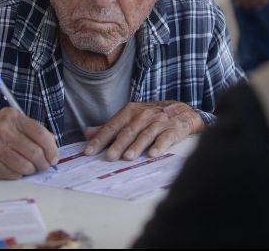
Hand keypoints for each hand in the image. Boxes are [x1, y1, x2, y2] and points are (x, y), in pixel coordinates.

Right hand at [0, 108, 58, 179]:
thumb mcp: (12, 122)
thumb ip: (32, 131)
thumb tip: (52, 150)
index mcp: (12, 117)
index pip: (40, 133)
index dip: (51, 148)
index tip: (54, 157)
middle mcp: (3, 130)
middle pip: (34, 152)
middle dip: (43, 163)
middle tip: (44, 166)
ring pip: (25, 166)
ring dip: (31, 170)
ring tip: (29, 168)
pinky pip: (13, 174)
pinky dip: (18, 175)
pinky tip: (15, 169)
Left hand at [83, 101, 204, 160]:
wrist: (181, 111)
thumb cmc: (151, 117)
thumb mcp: (130, 118)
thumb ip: (110, 127)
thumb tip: (88, 133)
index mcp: (130, 111)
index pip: (112, 126)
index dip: (100, 139)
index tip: (89, 151)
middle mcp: (144, 115)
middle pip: (128, 131)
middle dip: (117, 144)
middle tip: (108, 157)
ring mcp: (159, 122)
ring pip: (145, 135)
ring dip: (136, 146)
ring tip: (127, 157)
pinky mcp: (173, 129)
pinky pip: (165, 138)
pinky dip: (159, 146)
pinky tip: (153, 154)